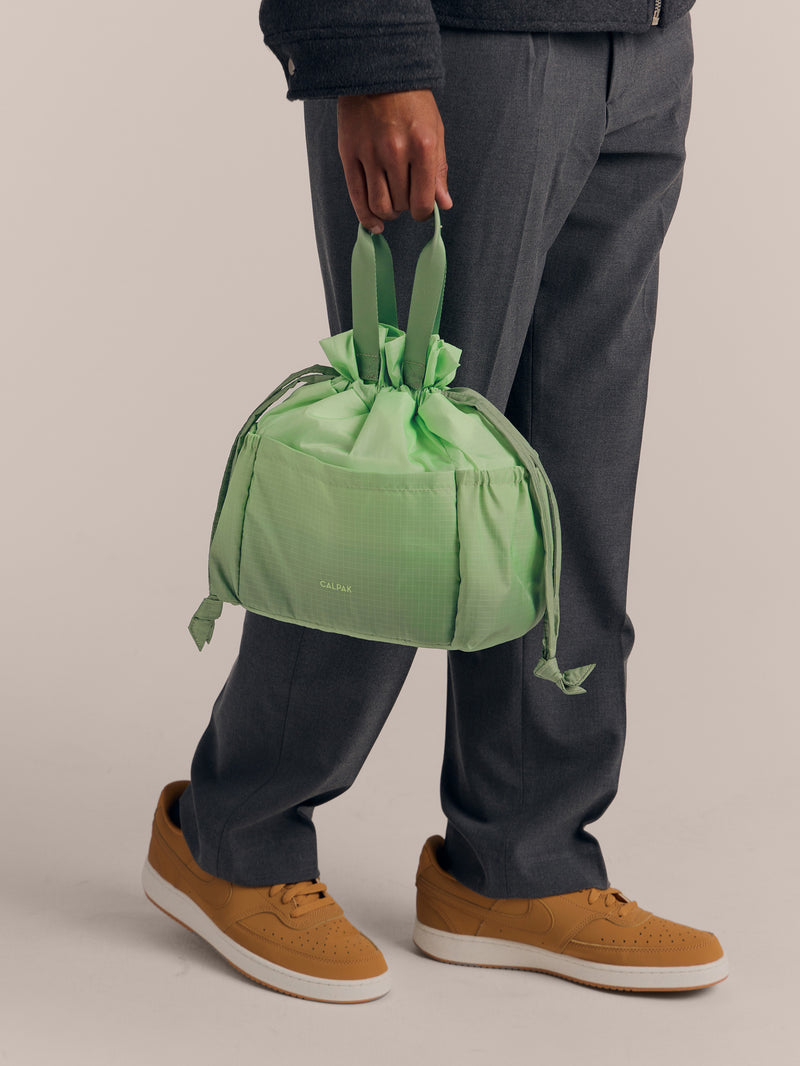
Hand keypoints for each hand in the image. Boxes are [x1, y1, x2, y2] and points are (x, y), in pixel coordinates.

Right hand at [337, 89, 452, 233]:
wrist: (377, 70)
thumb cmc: (411, 101)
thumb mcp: (435, 130)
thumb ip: (438, 169)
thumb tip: (442, 205)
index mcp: (423, 146)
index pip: (422, 202)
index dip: (422, 212)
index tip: (421, 208)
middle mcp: (396, 151)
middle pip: (401, 204)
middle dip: (405, 206)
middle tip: (404, 194)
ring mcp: (370, 153)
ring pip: (379, 205)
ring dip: (387, 212)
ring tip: (390, 204)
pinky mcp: (348, 153)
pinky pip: (357, 196)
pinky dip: (366, 216)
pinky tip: (373, 224)